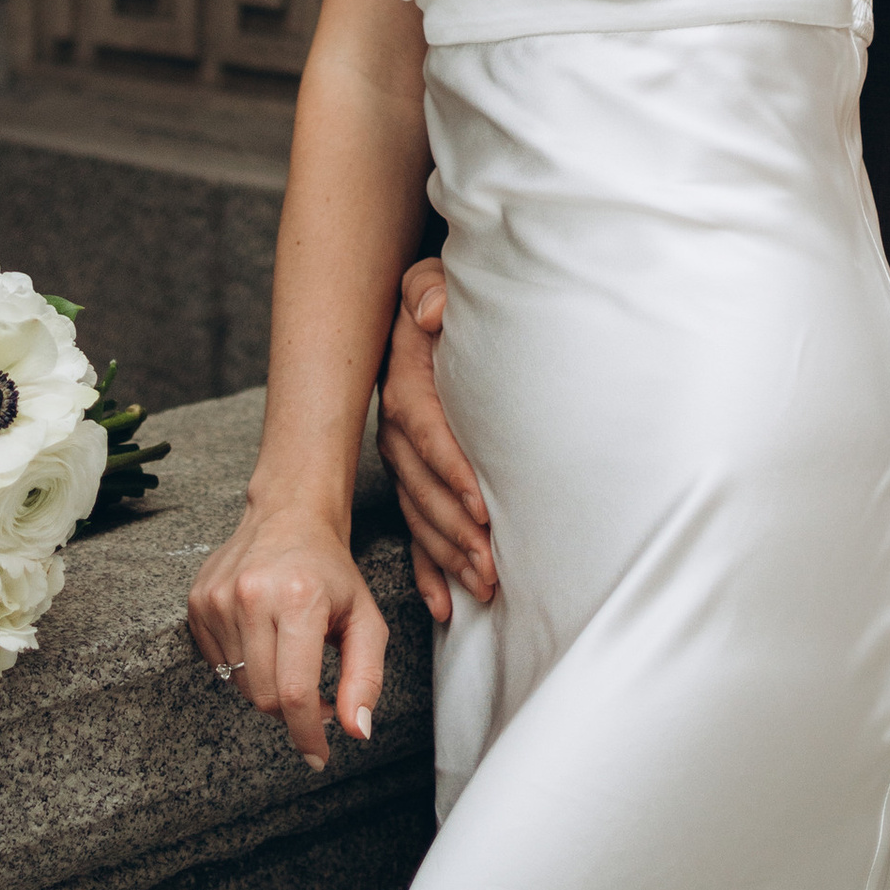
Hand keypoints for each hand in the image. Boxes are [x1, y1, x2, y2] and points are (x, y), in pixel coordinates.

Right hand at [186, 496, 387, 770]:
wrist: (289, 516)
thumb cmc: (331, 572)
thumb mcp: (366, 619)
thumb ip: (366, 677)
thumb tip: (357, 730)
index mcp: (299, 598)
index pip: (295, 691)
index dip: (307, 734)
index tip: (319, 756)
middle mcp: (252, 596)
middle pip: (265, 697)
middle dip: (292, 711)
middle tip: (314, 696)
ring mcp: (219, 598)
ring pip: (241, 685)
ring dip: (269, 687)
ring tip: (289, 656)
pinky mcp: (198, 602)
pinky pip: (218, 665)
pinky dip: (244, 667)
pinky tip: (262, 638)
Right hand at [375, 258, 494, 622]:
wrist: (421, 314)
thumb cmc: (437, 301)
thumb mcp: (431, 282)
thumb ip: (430, 291)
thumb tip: (433, 311)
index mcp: (405, 387)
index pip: (427, 433)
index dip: (453, 470)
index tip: (482, 504)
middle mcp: (398, 432)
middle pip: (423, 489)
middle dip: (457, 530)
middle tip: (491, 565)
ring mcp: (402, 462)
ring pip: (421, 518)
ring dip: (450, 557)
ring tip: (484, 587)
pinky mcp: (413, 482)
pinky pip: (414, 532)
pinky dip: (428, 572)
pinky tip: (444, 607)